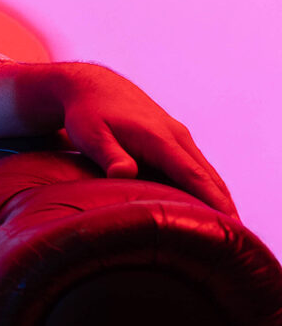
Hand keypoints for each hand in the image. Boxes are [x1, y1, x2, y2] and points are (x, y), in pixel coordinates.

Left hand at [50, 63, 239, 221]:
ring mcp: (178, 137)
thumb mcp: (92, 135)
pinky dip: (207, 187)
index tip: (229, 223)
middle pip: (208, 176)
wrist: (91, 87)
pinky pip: (196, 167)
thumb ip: (110, 156)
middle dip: (225, 206)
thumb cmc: (88, 114)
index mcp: (160, 138)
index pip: (192, 175)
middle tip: (237, 239)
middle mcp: (176, 137)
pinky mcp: (173, 140)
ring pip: (206, 172)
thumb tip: (125, 174)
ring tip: (230, 230)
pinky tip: (210, 208)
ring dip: (220, 198)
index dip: (212, 201)